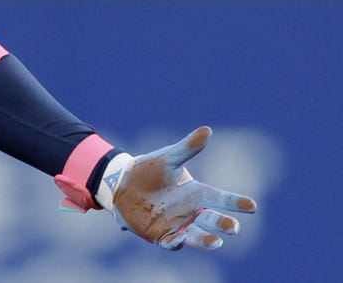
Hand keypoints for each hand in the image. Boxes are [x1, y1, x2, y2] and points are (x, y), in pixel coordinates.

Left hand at [102, 126, 256, 249]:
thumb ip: (187, 148)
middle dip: (224, 225)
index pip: (220, 199)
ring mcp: (177, 225)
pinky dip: (176, 242)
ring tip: (216, 242)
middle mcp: (191, 212)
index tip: (252, 206)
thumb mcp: (167, 158)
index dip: (235, 202)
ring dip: (206, 240)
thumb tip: (207, 130)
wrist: (121, 184)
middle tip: (233, 228)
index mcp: (197, 193)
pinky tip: (179, 239)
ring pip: (196, 236)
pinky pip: (171, 242)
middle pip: (212, 220)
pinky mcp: (160, 235)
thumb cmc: (148, 170)